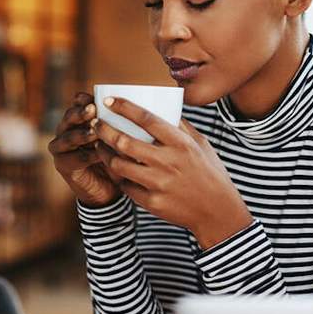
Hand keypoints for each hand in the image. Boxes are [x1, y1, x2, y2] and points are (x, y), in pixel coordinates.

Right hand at [48, 92, 123, 207]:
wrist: (110, 189)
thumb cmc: (118, 158)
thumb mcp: (121, 139)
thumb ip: (121, 126)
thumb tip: (137, 110)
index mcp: (80, 119)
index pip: (78, 104)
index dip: (84, 99)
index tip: (94, 97)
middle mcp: (67, 130)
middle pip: (69, 117)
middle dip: (80, 113)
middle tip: (92, 110)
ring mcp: (61, 148)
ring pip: (68, 137)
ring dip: (82, 134)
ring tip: (95, 132)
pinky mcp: (62, 165)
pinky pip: (72, 158)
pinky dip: (86, 156)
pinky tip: (98, 154)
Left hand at [92, 97, 252, 248]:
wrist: (217, 212)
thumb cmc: (210, 173)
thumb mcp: (201, 144)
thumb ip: (181, 126)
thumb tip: (164, 107)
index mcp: (181, 143)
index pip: (146, 119)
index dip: (124, 107)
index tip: (108, 101)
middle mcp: (168, 162)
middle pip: (124, 142)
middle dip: (104, 130)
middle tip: (95, 124)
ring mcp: (159, 184)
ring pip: (119, 165)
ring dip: (105, 154)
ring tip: (100, 146)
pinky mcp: (152, 202)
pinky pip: (126, 186)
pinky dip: (119, 177)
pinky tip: (116, 170)